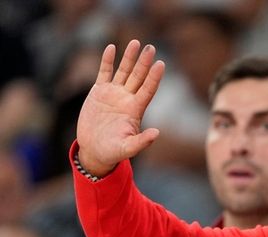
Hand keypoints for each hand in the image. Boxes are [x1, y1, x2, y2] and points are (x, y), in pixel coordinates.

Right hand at [76, 40, 164, 176]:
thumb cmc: (113, 152)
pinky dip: (107, 61)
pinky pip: (104, 73)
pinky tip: (111, 47)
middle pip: (138, 77)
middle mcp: (127, 99)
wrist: (94, 150)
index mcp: (135, 110)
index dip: (154, 77)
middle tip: (151, 48)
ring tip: (136, 42)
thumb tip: (157, 133)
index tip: (161, 64)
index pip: (148, 90)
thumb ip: (141, 142)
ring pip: (123, 72)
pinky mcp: (99, 92)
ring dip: (129, 57)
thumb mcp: (127, 148)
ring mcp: (113, 94)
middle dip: (144, 62)